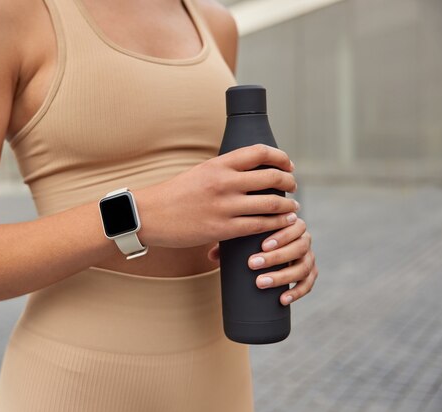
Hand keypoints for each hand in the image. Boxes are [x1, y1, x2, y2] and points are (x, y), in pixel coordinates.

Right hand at [136, 144, 299, 248]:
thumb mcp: (199, 173)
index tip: (288, 165)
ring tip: (292, 209)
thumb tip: (251, 173)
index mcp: (218, 164)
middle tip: (293, 187)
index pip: (260, 152)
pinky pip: (258, 226)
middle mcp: (223, 182)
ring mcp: (223, 206)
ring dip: (287, 206)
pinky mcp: (221, 229)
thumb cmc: (174, 195)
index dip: (281, 158)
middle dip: (289, 182)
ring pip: (270, 203)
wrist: (148, 215)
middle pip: (271, 177)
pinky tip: (282, 224)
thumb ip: (224, 172)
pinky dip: (276, 225)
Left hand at [207, 217, 317, 304]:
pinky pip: (308, 284)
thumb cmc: (254, 241)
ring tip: (261, 283)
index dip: (282, 235)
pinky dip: (296, 292)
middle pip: (299, 247)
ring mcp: (308, 258)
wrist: (268, 252)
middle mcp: (304, 240)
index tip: (262, 245)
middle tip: (253, 264)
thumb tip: (211, 256)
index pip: (294, 225)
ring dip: (283, 277)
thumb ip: (231, 242)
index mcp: (291, 224)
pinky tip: (282, 299)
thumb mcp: (244, 238)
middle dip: (276, 257)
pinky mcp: (309, 274)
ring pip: (303, 267)